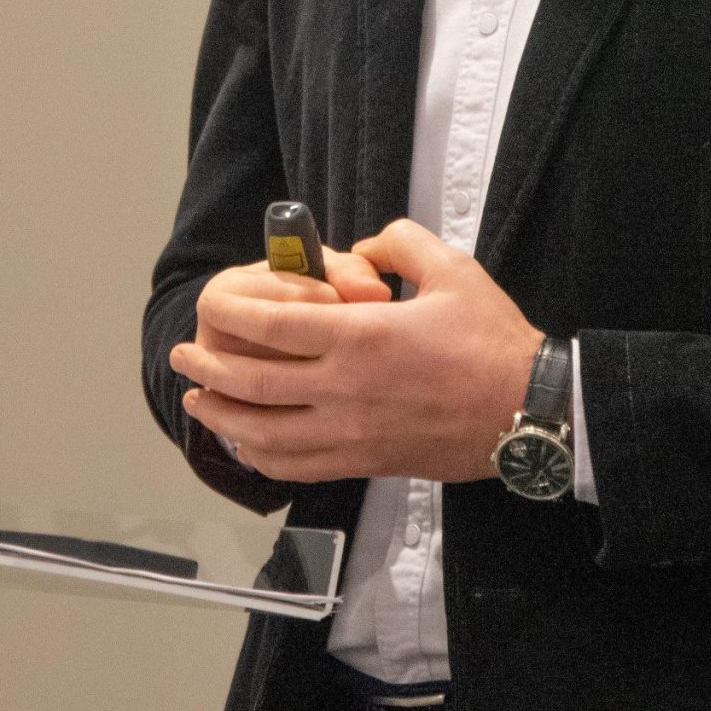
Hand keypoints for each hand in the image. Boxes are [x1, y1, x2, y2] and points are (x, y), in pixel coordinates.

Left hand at [170, 218, 542, 484]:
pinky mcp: (364, 461)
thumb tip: (365, 247)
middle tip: (183, 355)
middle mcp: (346, 389)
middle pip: (255, 381)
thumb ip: (399, 243)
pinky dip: (261, 456)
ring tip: (198, 398)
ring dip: (223, 414)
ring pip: (265, 431)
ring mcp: (352, 432)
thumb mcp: (451, 269)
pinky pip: (297, 467)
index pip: (274, 326)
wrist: (527, 411)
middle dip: (210, 366)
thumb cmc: (492, 340)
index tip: (209, 307)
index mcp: (362, 337)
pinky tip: (246, 442)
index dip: (232, 315)